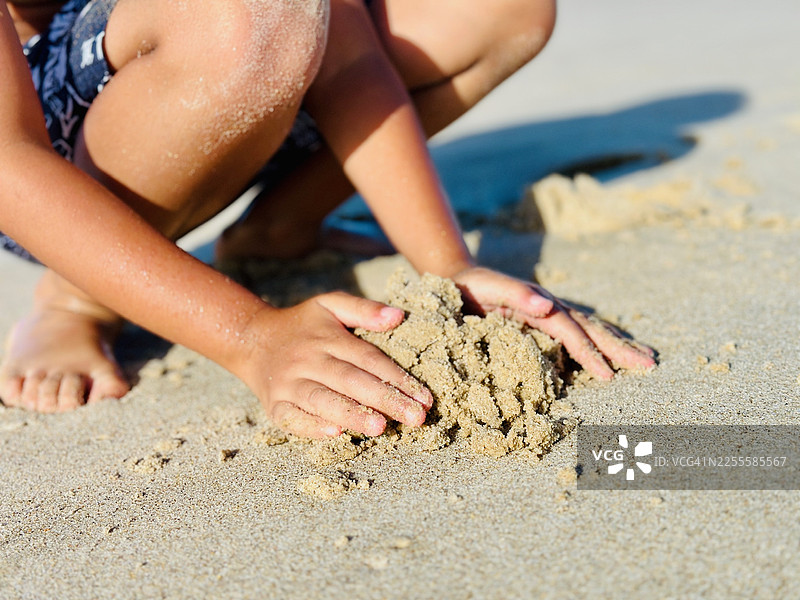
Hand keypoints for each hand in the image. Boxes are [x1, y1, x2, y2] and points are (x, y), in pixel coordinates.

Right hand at [235, 292, 432, 438]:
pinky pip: (293, 418)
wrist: (251, 340)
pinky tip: (336, 432)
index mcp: (327, 337)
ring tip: (381, 428)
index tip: (425, 398)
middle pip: (351, 381)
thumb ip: (363, 309)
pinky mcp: (274, 405)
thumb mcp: (329, 305)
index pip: (368, 359)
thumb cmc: (301, 325)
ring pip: (323, 400)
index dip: (398, 378)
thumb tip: (398, 316)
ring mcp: (289, 384)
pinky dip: (312, 426)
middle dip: (385, 400)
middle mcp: (308, 360)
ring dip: (353, 415)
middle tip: (415, 418)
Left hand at [451, 267, 655, 379]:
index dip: (589, 353)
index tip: (609, 375)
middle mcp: (550, 306)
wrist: (457, 275)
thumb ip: (516, 295)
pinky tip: (612, 354)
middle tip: (649, 365)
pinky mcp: (544, 319)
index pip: (570, 331)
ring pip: (591, 329)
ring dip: (617, 344)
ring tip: (645, 358)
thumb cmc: (469, 285)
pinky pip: (578, 332)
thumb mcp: (488, 287)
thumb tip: (548, 304)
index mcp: (539, 302)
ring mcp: (550, 311)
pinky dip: (599, 342)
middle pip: (591, 328)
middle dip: (619, 348)